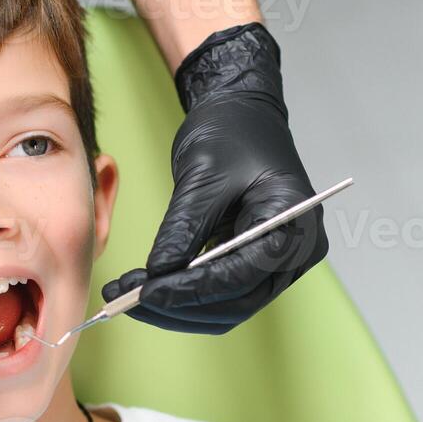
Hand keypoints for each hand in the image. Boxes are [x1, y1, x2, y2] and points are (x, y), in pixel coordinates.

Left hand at [101, 22, 327, 333]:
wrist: (241, 112)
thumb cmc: (231, 132)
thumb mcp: (202, 176)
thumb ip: (182, 228)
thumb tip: (158, 275)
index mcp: (294, 221)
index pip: (241, 274)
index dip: (191, 290)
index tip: (146, 292)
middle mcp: (296, 250)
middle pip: (236, 300)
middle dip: (179, 305)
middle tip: (127, 299)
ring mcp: (279, 261)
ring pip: (228, 306)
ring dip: (177, 309)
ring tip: (127, 296)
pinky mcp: (255, 264)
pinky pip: (222, 294)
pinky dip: (185, 297)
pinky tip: (147, 289)